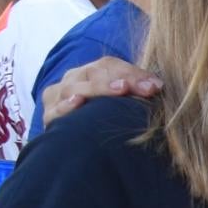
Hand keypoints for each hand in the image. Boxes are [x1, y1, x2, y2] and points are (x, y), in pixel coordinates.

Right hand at [38, 55, 162, 127]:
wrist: (77, 143)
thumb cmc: (107, 116)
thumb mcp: (123, 101)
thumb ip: (137, 90)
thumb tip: (158, 86)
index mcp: (90, 72)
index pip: (110, 64)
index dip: (133, 72)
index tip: (156, 86)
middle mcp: (73, 79)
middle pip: (94, 73)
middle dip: (123, 79)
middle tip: (145, 89)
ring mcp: (58, 96)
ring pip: (75, 87)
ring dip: (99, 88)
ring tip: (119, 90)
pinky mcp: (49, 116)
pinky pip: (56, 110)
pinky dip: (66, 105)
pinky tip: (78, 102)